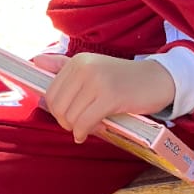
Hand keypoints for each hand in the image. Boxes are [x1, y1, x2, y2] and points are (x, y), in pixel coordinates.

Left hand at [40, 53, 173, 144]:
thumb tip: (35, 61)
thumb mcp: (93, 67)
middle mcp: (85, 67)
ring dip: (76, 128)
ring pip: (70, 116)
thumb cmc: (124, 79)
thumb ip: (63, 65)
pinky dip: (84, 132)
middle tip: (79, 125)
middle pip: (57, 105)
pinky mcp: (110, 96)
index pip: (51, 92)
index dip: (57, 109)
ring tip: (89, 127)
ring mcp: (98, 81)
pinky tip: (90, 133)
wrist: (158, 80)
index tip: (71, 114)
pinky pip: (85, 122)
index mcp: (78, 60)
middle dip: (65, 121)